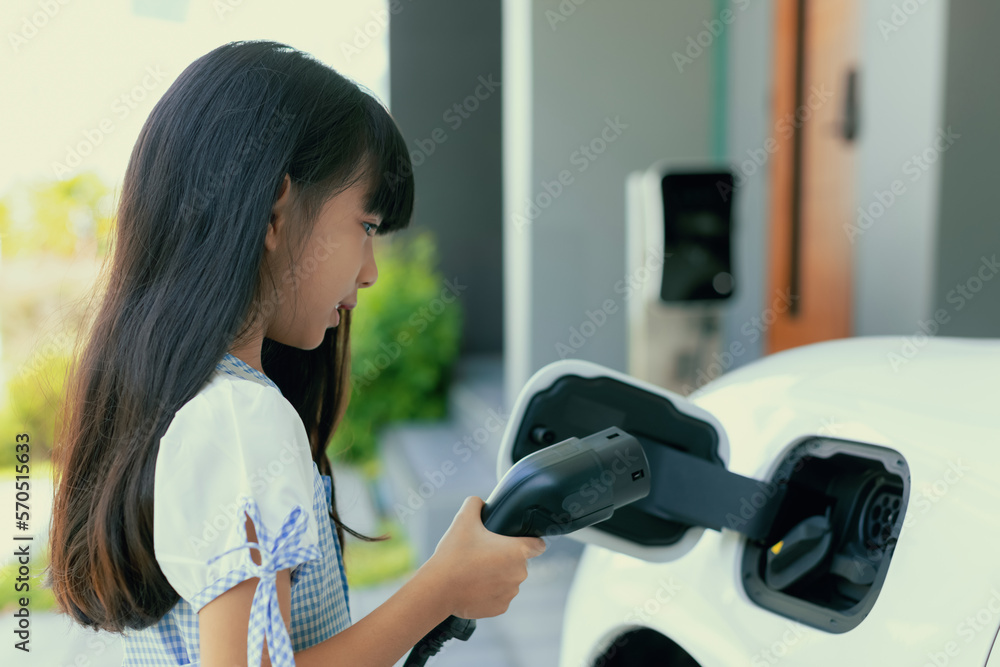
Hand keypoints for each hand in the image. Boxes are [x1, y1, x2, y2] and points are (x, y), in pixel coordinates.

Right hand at [421, 496, 546, 618]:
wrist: (439, 589)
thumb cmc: (454, 554)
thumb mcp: (463, 519)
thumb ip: (476, 503)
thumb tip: (481, 502)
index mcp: (518, 551)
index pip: (538, 545)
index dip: (529, 540)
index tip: (514, 540)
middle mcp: (520, 573)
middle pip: (519, 562)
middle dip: (505, 558)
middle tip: (483, 554)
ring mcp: (511, 593)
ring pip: (509, 580)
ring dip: (498, 576)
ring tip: (475, 571)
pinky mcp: (500, 608)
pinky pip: (499, 596)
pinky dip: (490, 592)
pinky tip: (473, 587)